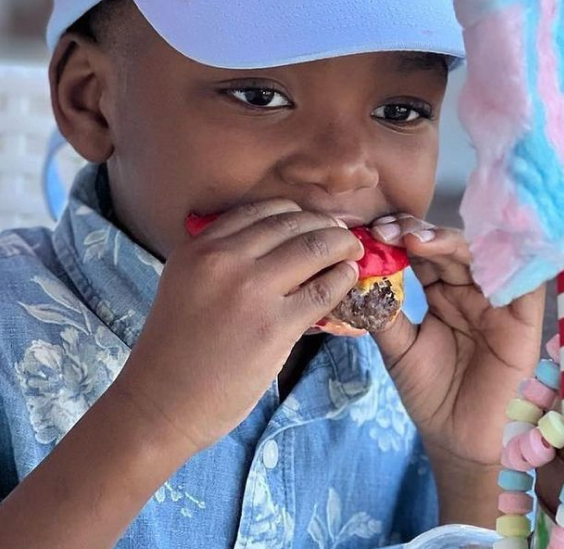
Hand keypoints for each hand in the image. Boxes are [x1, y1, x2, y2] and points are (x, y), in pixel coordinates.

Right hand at [120, 200, 364, 457]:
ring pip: (316, 248)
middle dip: (328, 226)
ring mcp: (250, 293)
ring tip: (353, 254)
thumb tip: (280, 246)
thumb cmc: (174, 352)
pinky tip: (348, 281)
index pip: (263, 210)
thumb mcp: (186, 286)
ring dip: (344, 246)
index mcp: (198, 249)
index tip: (316, 223)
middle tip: (344, 237)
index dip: (299, 213)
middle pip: (294, 224)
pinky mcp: (274, 327)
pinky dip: (344, 280)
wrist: (158, 405)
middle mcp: (222, 261)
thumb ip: (222, 262)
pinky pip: (325, 291)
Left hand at [367, 213, 542, 524]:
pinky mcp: (525, 315)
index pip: (426, 253)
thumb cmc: (432, 393)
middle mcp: (474, 289)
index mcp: (444, 293)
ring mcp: (500, 300)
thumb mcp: (399, 347)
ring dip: (450, 242)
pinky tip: (473, 249)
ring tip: (416, 239)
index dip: (403, 237)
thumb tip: (360, 274)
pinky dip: (504, 260)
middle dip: (421, 233)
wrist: (457, 436)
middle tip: (391, 230)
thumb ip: (385, 311)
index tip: (374, 232)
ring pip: (482, 256)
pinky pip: (522, 280)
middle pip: (452, 247)